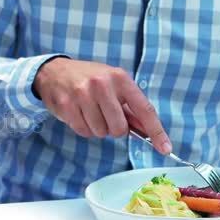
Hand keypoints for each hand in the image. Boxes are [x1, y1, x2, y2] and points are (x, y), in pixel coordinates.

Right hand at [33, 57, 171, 153]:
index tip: (165, 148)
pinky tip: (78, 114)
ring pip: (100, 132)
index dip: (156, 131)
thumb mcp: (113, 84)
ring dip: (96, 128)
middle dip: (114, 129)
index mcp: (119, 78)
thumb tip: (148, 132)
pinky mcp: (67, 105)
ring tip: (89, 112)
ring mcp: (82, 94)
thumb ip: (130, 108)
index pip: (143, 109)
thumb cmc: (88, 79)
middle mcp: (102, 84)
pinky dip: (83, 128)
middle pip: (119, 128)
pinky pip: (83, 131)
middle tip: (105, 118)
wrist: (54, 71)